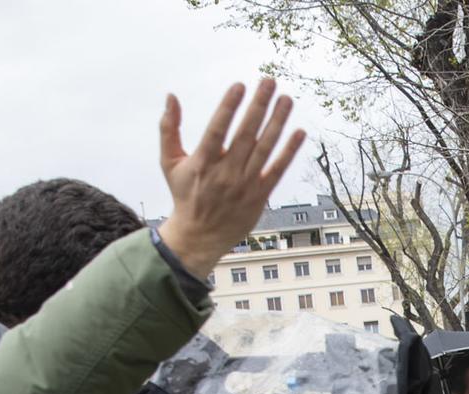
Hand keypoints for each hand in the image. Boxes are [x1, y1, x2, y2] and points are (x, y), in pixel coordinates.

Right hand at [158, 79, 306, 279]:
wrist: (199, 236)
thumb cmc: (185, 194)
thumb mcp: (169, 162)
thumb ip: (168, 128)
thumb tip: (170, 96)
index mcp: (202, 162)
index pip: (218, 130)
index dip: (229, 107)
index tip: (240, 86)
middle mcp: (225, 173)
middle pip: (246, 134)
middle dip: (259, 106)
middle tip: (270, 81)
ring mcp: (245, 185)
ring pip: (265, 149)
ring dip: (277, 122)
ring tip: (286, 99)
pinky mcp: (260, 196)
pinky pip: (277, 170)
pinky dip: (289, 152)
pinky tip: (299, 132)